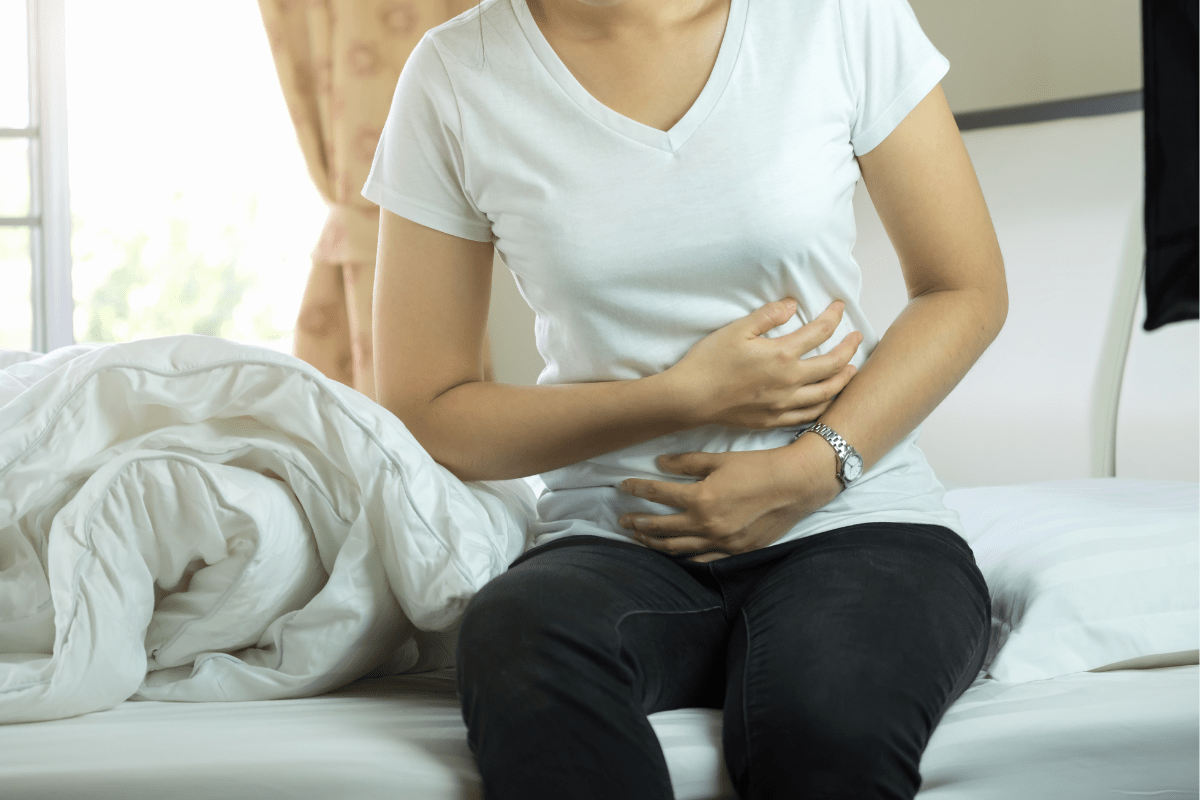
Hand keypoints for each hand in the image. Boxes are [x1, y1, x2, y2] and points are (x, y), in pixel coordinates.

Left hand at [616, 438, 843, 561]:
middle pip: (661, 527)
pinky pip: (702, 559)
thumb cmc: (758, 467)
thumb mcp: (720, 459)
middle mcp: (707, 525)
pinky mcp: (735, 551)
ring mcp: (721, 542)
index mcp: (701, 499)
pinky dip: (683, 557)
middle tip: (622, 520)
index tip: (623, 486)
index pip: (658, 494)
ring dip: (654, 543)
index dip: (638, 489)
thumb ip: (687, 463)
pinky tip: (672, 554)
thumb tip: (659, 463)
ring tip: (639, 537)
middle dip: (638, 523)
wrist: (795, 485)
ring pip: (677, 548)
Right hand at [665, 299, 861, 430]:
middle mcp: (789, 381)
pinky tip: (826, 399)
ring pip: (826, 393)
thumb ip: (768, 315)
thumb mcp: (736, 329)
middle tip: (857, 337)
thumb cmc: (709, 361)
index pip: (819, 332)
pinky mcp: (773, 419)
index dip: (834, 316)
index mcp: (781, 355)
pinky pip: (809, 415)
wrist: (690, 398)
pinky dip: (824, 406)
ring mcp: (783, 404)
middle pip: (833, 364)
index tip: (840, 306)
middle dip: (849, 348)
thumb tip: (792, 304)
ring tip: (851, 369)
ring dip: (843, 379)